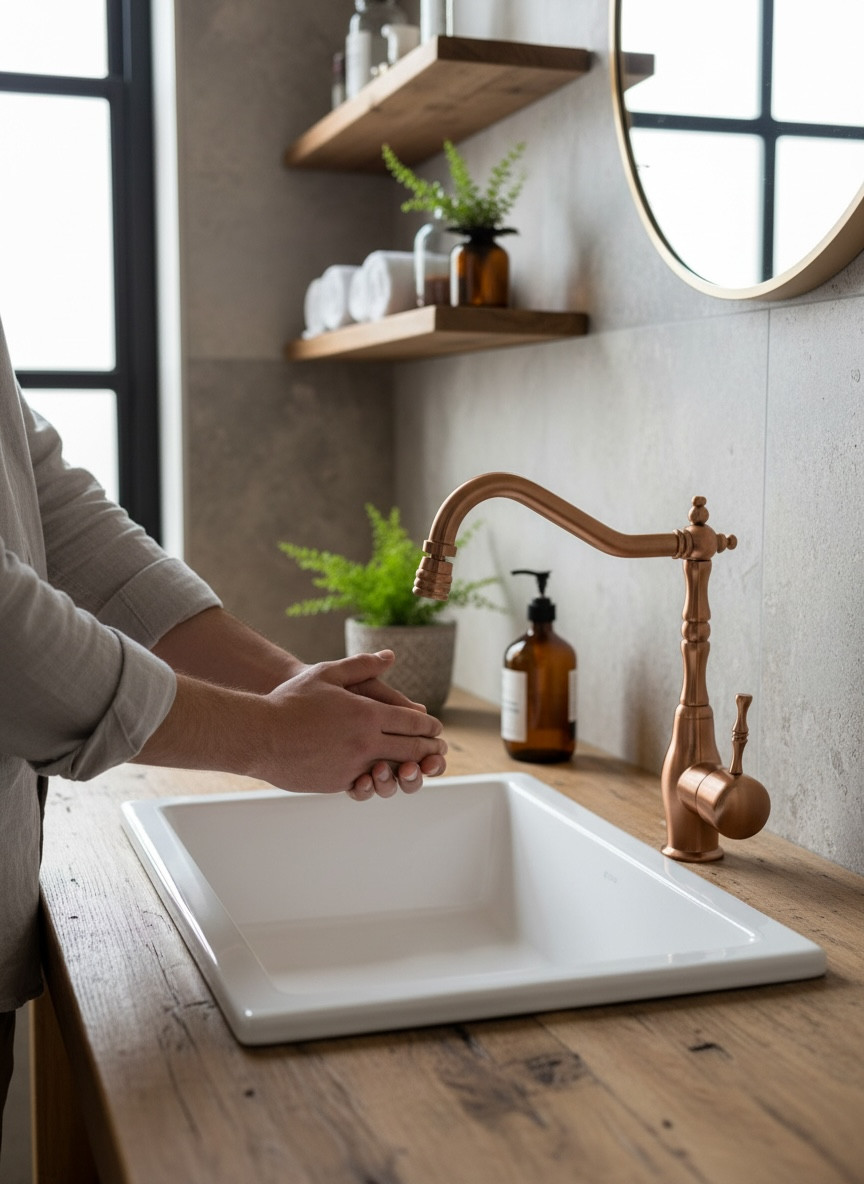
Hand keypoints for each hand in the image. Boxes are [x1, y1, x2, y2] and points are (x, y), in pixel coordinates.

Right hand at [253, 652, 446, 794]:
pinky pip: (367, 782)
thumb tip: (389, 656)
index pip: (411, 722)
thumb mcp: (327, 674)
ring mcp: (353, 766)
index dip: (428, 725)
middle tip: (439, 750)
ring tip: (417, 765)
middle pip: (410, 749)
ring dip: (411, 768)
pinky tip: (384, 774)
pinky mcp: (338, 783)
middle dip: (429, 749)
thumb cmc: (291, 701)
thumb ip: (362, 665)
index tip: (436, 727)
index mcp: (367, 715)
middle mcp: (365, 743)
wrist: (259, 735)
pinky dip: (379, 778)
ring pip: (393, 770)